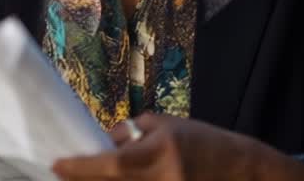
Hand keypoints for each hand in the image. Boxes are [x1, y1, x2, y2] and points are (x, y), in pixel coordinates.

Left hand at [52, 113, 303, 180]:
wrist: (248, 173)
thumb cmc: (208, 144)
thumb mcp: (171, 126)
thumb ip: (136, 133)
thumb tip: (105, 141)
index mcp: (162, 153)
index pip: (110, 164)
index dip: (79, 168)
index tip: (56, 165)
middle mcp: (163, 180)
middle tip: (64, 175)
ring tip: (88, 177)